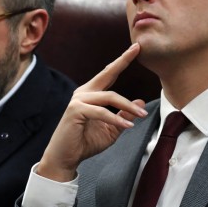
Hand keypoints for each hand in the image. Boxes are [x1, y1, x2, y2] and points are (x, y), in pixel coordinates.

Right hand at [37, 43, 147, 181]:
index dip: (122, 60)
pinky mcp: (76, 110)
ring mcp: (78, 100)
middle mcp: (83, 93)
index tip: (136, 48)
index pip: (109, 74)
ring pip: (110, 97)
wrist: (65, 158)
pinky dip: (116, 119)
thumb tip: (140, 102)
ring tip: (142, 115)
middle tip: (138, 49)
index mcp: (91, 94)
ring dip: (128, 106)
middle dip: (123, 61)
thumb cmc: (85, 143)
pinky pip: (102, 112)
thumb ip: (124, 115)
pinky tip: (127, 126)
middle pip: (107, 74)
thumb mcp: (111, 129)